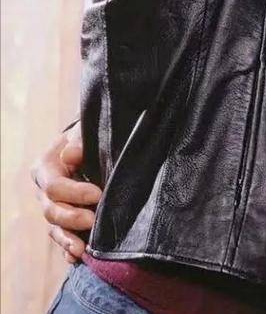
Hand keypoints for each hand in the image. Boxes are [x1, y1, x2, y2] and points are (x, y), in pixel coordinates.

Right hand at [31, 122, 100, 262]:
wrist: (89, 144)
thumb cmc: (86, 136)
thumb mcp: (83, 131)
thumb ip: (78, 141)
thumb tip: (70, 156)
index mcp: (44, 168)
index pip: (54, 186)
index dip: (74, 192)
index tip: (97, 194)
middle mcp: (43, 191)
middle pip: (51, 211)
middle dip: (72, 218)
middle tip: (93, 220)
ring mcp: (52, 207)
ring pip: (55, 228)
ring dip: (68, 239)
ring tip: (82, 250)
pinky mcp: (62, 220)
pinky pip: (61, 237)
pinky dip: (67, 247)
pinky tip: (76, 258)